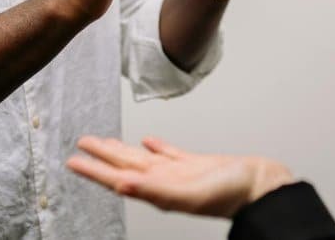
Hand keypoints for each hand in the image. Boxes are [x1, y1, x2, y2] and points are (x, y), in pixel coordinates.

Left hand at [67, 136, 294, 218]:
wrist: (261, 186)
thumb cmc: (232, 194)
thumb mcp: (189, 193)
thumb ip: (154, 190)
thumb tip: (121, 185)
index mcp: (159, 188)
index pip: (117, 177)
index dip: (94, 170)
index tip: (73, 161)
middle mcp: (165, 180)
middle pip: (125, 165)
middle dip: (102, 155)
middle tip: (82, 144)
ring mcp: (179, 172)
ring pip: (143, 158)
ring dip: (123, 150)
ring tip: (106, 142)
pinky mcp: (196, 164)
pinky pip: (169, 153)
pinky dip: (157, 146)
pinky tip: (150, 141)